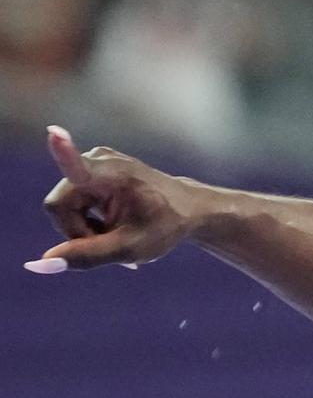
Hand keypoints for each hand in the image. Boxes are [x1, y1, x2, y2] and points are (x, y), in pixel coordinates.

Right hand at [27, 126, 197, 273]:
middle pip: (61, 207)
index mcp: (111, 176)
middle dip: (79, 233)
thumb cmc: (163, 227)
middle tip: (112, 243)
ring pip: (65, 208)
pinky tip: (113, 228)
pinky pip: (74, 203)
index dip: (62, 152)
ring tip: (118, 235)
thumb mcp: (128, 248)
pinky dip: (90, 222)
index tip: (54, 133)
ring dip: (86, 230)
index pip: (79, 167)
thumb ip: (86, 255)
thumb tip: (39, 265)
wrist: (187, 209)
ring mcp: (92, 162)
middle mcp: (97, 160)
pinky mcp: (91, 169)